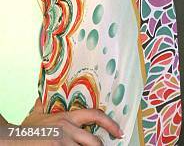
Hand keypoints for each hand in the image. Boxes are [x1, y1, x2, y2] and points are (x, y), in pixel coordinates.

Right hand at [5, 97, 123, 144]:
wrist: (12, 140)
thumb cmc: (25, 131)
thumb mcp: (37, 115)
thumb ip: (43, 106)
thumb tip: (41, 96)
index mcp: (67, 117)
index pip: (95, 115)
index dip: (110, 124)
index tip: (118, 132)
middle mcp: (69, 129)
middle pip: (94, 142)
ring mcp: (64, 143)